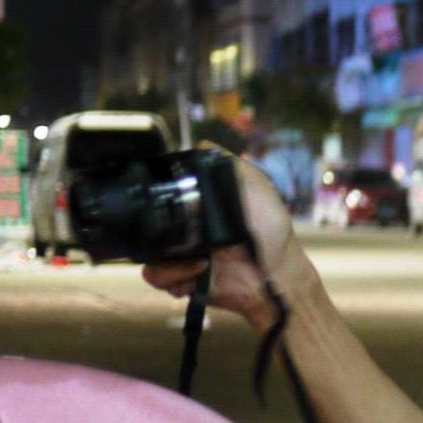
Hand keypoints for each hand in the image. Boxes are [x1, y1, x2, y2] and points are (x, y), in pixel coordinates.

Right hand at [140, 153, 309, 330]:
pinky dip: (174, 277)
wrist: (277, 274)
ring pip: (145, 255)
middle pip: (145, 226)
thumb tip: (202, 143)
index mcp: (195, 209)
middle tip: (190, 240)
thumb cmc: (269, 228)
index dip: (156, 201)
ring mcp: (179, 256)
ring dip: (170, 261)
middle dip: (158, 233)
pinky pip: (156, 278)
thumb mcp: (255, 186)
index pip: (159, 200)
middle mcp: (183, 231)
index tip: (166, 203)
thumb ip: (230, 165)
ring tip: (202, 262)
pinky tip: (198, 275)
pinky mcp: (181, 280)